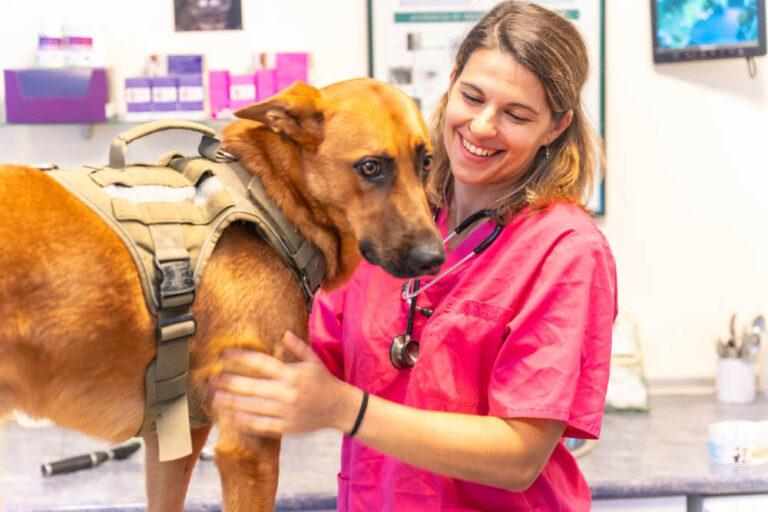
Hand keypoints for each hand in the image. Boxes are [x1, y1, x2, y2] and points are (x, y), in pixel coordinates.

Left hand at [212, 331, 360, 436]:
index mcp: (292, 374)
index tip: (224, 355)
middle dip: (229, 382)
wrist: (339, 407)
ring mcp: (286, 411)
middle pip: (252, 386)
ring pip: (253, 406)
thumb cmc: (324, 381)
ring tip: (216, 398)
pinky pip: (262, 425)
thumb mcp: (313, 361)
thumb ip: (298, 347)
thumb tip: (283, 333)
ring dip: (232, 402)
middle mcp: (287, 392)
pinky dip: (247, 422)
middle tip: (211, 379)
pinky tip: (234, 417)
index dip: (241, 358)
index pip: (261, 363)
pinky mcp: (286, 427)